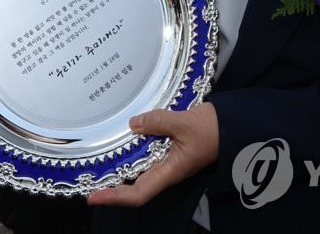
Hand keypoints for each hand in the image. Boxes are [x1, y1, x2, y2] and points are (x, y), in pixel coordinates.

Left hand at [86, 103, 218, 205]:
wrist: (232, 124)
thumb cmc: (213, 129)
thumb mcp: (184, 122)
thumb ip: (158, 122)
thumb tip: (133, 124)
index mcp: (170, 171)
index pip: (139, 193)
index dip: (115, 198)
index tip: (93, 196)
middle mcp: (166, 170)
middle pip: (134, 186)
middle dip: (111, 186)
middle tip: (87, 179)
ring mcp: (167, 161)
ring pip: (139, 170)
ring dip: (119, 168)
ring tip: (97, 163)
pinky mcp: (169, 150)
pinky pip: (147, 154)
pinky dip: (132, 150)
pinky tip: (122, 140)